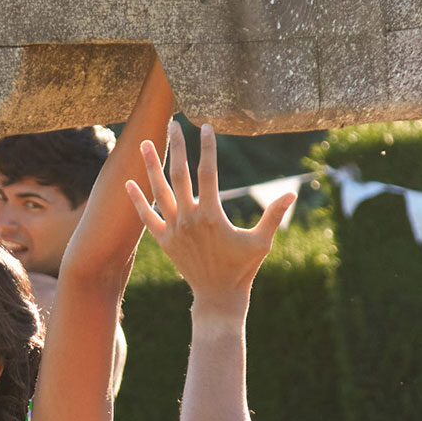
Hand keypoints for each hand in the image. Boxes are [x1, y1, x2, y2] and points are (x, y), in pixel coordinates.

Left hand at [125, 120, 293, 303]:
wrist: (217, 296)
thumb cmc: (242, 268)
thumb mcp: (261, 242)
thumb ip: (273, 215)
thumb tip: (293, 193)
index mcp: (212, 215)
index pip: (208, 173)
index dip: (207, 148)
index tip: (206, 127)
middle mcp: (189, 219)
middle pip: (180, 175)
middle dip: (176, 147)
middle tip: (172, 124)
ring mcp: (173, 229)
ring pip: (159, 191)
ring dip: (152, 166)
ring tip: (145, 143)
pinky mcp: (163, 241)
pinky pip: (146, 217)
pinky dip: (137, 200)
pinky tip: (128, 183)